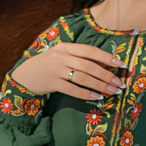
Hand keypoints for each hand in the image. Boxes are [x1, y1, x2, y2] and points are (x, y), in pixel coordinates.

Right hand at [9, 41, 129, 101]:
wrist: (25, 75)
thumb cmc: (48, 65)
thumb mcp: (61, 55)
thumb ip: (79, 57)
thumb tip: (105, 66)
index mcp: (66, 47)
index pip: (90, 50)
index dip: (107, 57)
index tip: (121, 65)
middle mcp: (62, 57)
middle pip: (89, 66)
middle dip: (107, 76)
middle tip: (120, 84)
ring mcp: (56, 70)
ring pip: (84, 78)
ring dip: (100, 86)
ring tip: (112, 91)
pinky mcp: (53, 83)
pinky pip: (73, 90)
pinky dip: (86, 94)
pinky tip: (97, 97)